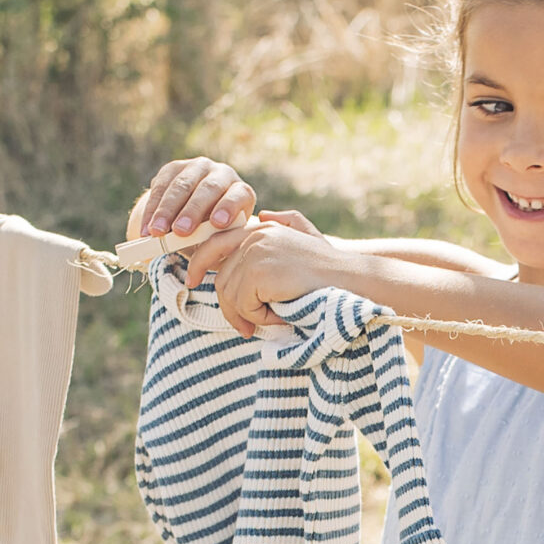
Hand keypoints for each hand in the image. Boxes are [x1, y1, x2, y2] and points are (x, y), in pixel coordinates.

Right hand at [129, 155, 256, 239]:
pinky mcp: (173, 168)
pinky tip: (145, 228)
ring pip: (181, 186)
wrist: (195, 215)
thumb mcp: (221, 239)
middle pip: (208, 189)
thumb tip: (203, 261)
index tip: (218, 224)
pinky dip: (151, 210)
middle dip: (192, 211)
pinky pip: (160, 187)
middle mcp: (222, 174)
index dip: (229, 207)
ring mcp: (197, 168)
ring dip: (167, 210)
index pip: (238, 196)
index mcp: (241, 191)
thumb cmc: (214, 234)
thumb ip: (216, 244)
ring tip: (157, 232)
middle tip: (180, 231)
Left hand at [205, 222, 355, 337]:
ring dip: (252, 314)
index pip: (216, 243)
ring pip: (231, 295)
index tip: (191, 281)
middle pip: (221, 278)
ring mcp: (255, 252)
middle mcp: (255, 235)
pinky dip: (261, 318)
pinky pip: (244, 305)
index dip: (200, 262)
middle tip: (246, 328)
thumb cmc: (332, 270)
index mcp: (262, 228)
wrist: (352, 282)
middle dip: (231, 307)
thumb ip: (285, 223)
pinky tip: (282, 314)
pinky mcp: (258, 272)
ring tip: (278, 317)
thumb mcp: (307, 237)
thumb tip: (263, 215)